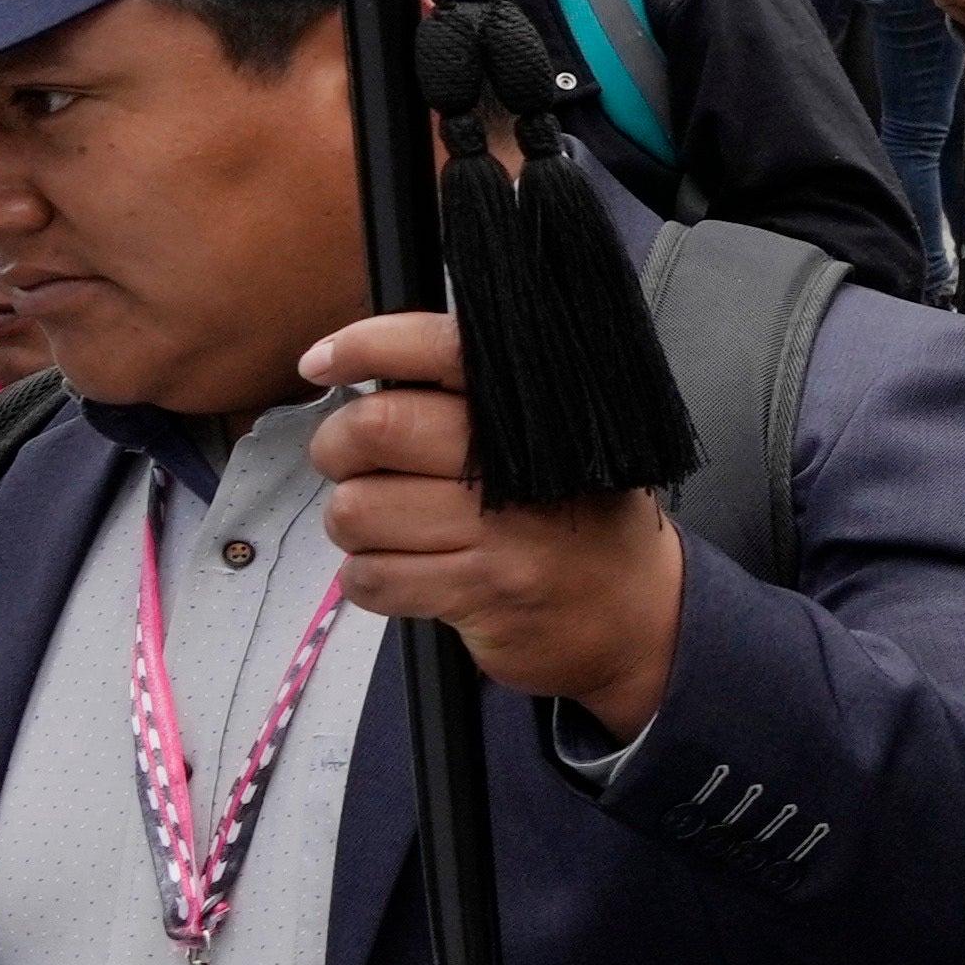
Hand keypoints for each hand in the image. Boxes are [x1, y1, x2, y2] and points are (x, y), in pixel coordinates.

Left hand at [300, 315, 684, 725]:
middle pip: (376, 428)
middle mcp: (523, 465)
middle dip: (337, 447)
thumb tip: (366, 376)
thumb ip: (477, 407)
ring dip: (354, 523)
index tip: (322, 364)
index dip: (366, 346)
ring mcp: (502, 533)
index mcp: (539, 414)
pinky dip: (370, 579)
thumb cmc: (580, 523)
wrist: (641, 619)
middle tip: (351, 462)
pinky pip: (371, 577)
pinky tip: (407, 574)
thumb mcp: (556, 444)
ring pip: (356, 510)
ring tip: (393, 529)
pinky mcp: (480, 593)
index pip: (441, 349)